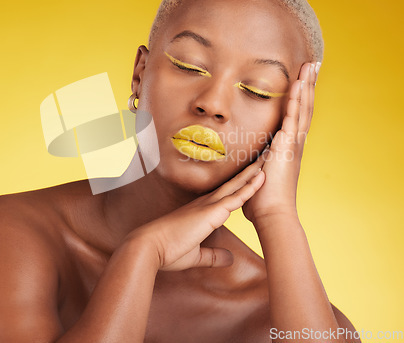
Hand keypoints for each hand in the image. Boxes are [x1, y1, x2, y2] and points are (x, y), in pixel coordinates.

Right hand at [125, 154, 266, 271]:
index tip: (250, 178)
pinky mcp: (211, 212)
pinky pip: (236, 197)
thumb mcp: (196, 255)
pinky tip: (261, 178)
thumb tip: (229, 259)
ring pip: (237, 186)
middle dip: (248, 173)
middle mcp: (205, 204)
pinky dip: (250, 187)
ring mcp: (208, 206)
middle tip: (263, 159)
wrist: (151, 247)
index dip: (239, 186)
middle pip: (233, 185)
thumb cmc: (167, 250)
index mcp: (201, 212)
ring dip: (253, 174)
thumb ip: (213, 255)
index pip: (225, 196)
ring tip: (268, 160)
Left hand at [242, 61, 319, 224]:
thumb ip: (256, 165)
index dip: (300, 97)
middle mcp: (294, 143)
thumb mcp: (258, 175)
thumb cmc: (263, 200)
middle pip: (304, 107)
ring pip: (303, 109)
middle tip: (312, 64)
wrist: (271, 216)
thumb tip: (249, 166)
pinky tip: (297, 85)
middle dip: (308, 85)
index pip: (296, 115)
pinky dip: (296, 102)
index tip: (302, 79)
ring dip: (305, 86)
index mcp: (287, 147)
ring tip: (309, 66)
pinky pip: (292, 120)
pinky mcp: (288, 149)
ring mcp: (293, 145)